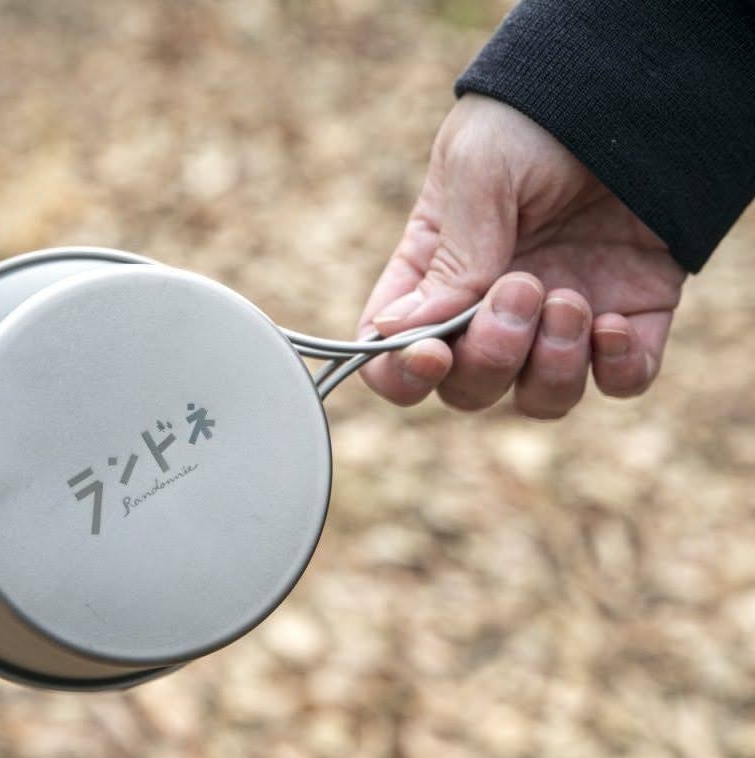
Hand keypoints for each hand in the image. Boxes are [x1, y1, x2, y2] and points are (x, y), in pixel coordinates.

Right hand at [358, 95, 686, 417]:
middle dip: (490, 356)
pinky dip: (615, 370)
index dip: (403, 375)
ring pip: (538, 399)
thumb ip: (448, 260)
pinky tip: (612, 322)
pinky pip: (619, 384)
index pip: (394, 358)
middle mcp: (490, 310)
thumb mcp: (476, 172)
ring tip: (569, 298)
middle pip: (467, 390)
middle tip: (521, 287)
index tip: (432, 353)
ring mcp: (558, 321)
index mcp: (434, 277)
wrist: (630, 91)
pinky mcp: (629, 319)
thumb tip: (395, 333)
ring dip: (549, 366)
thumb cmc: (534, 119)